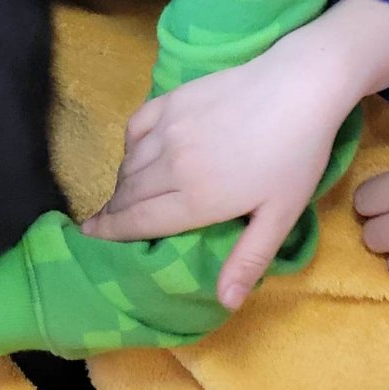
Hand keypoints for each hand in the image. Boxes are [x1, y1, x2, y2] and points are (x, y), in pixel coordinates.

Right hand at [81, 36, 348, 309]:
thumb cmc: (296, 155)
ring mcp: (168, 129)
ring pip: (130, 162)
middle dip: (113, 210)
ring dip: (122, 181)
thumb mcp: (281, 215)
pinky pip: (135, 127)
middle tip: (103, 221)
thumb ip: (248, 258)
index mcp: (197, 198)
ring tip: (124, 193)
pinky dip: (130, 145)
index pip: (139, 221)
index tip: (89, 235)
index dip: (111, 231)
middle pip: (129, 194)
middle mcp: (173, 165)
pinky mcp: (171, 100)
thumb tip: (225, 303)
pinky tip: (138, 152)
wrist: (299, 86)